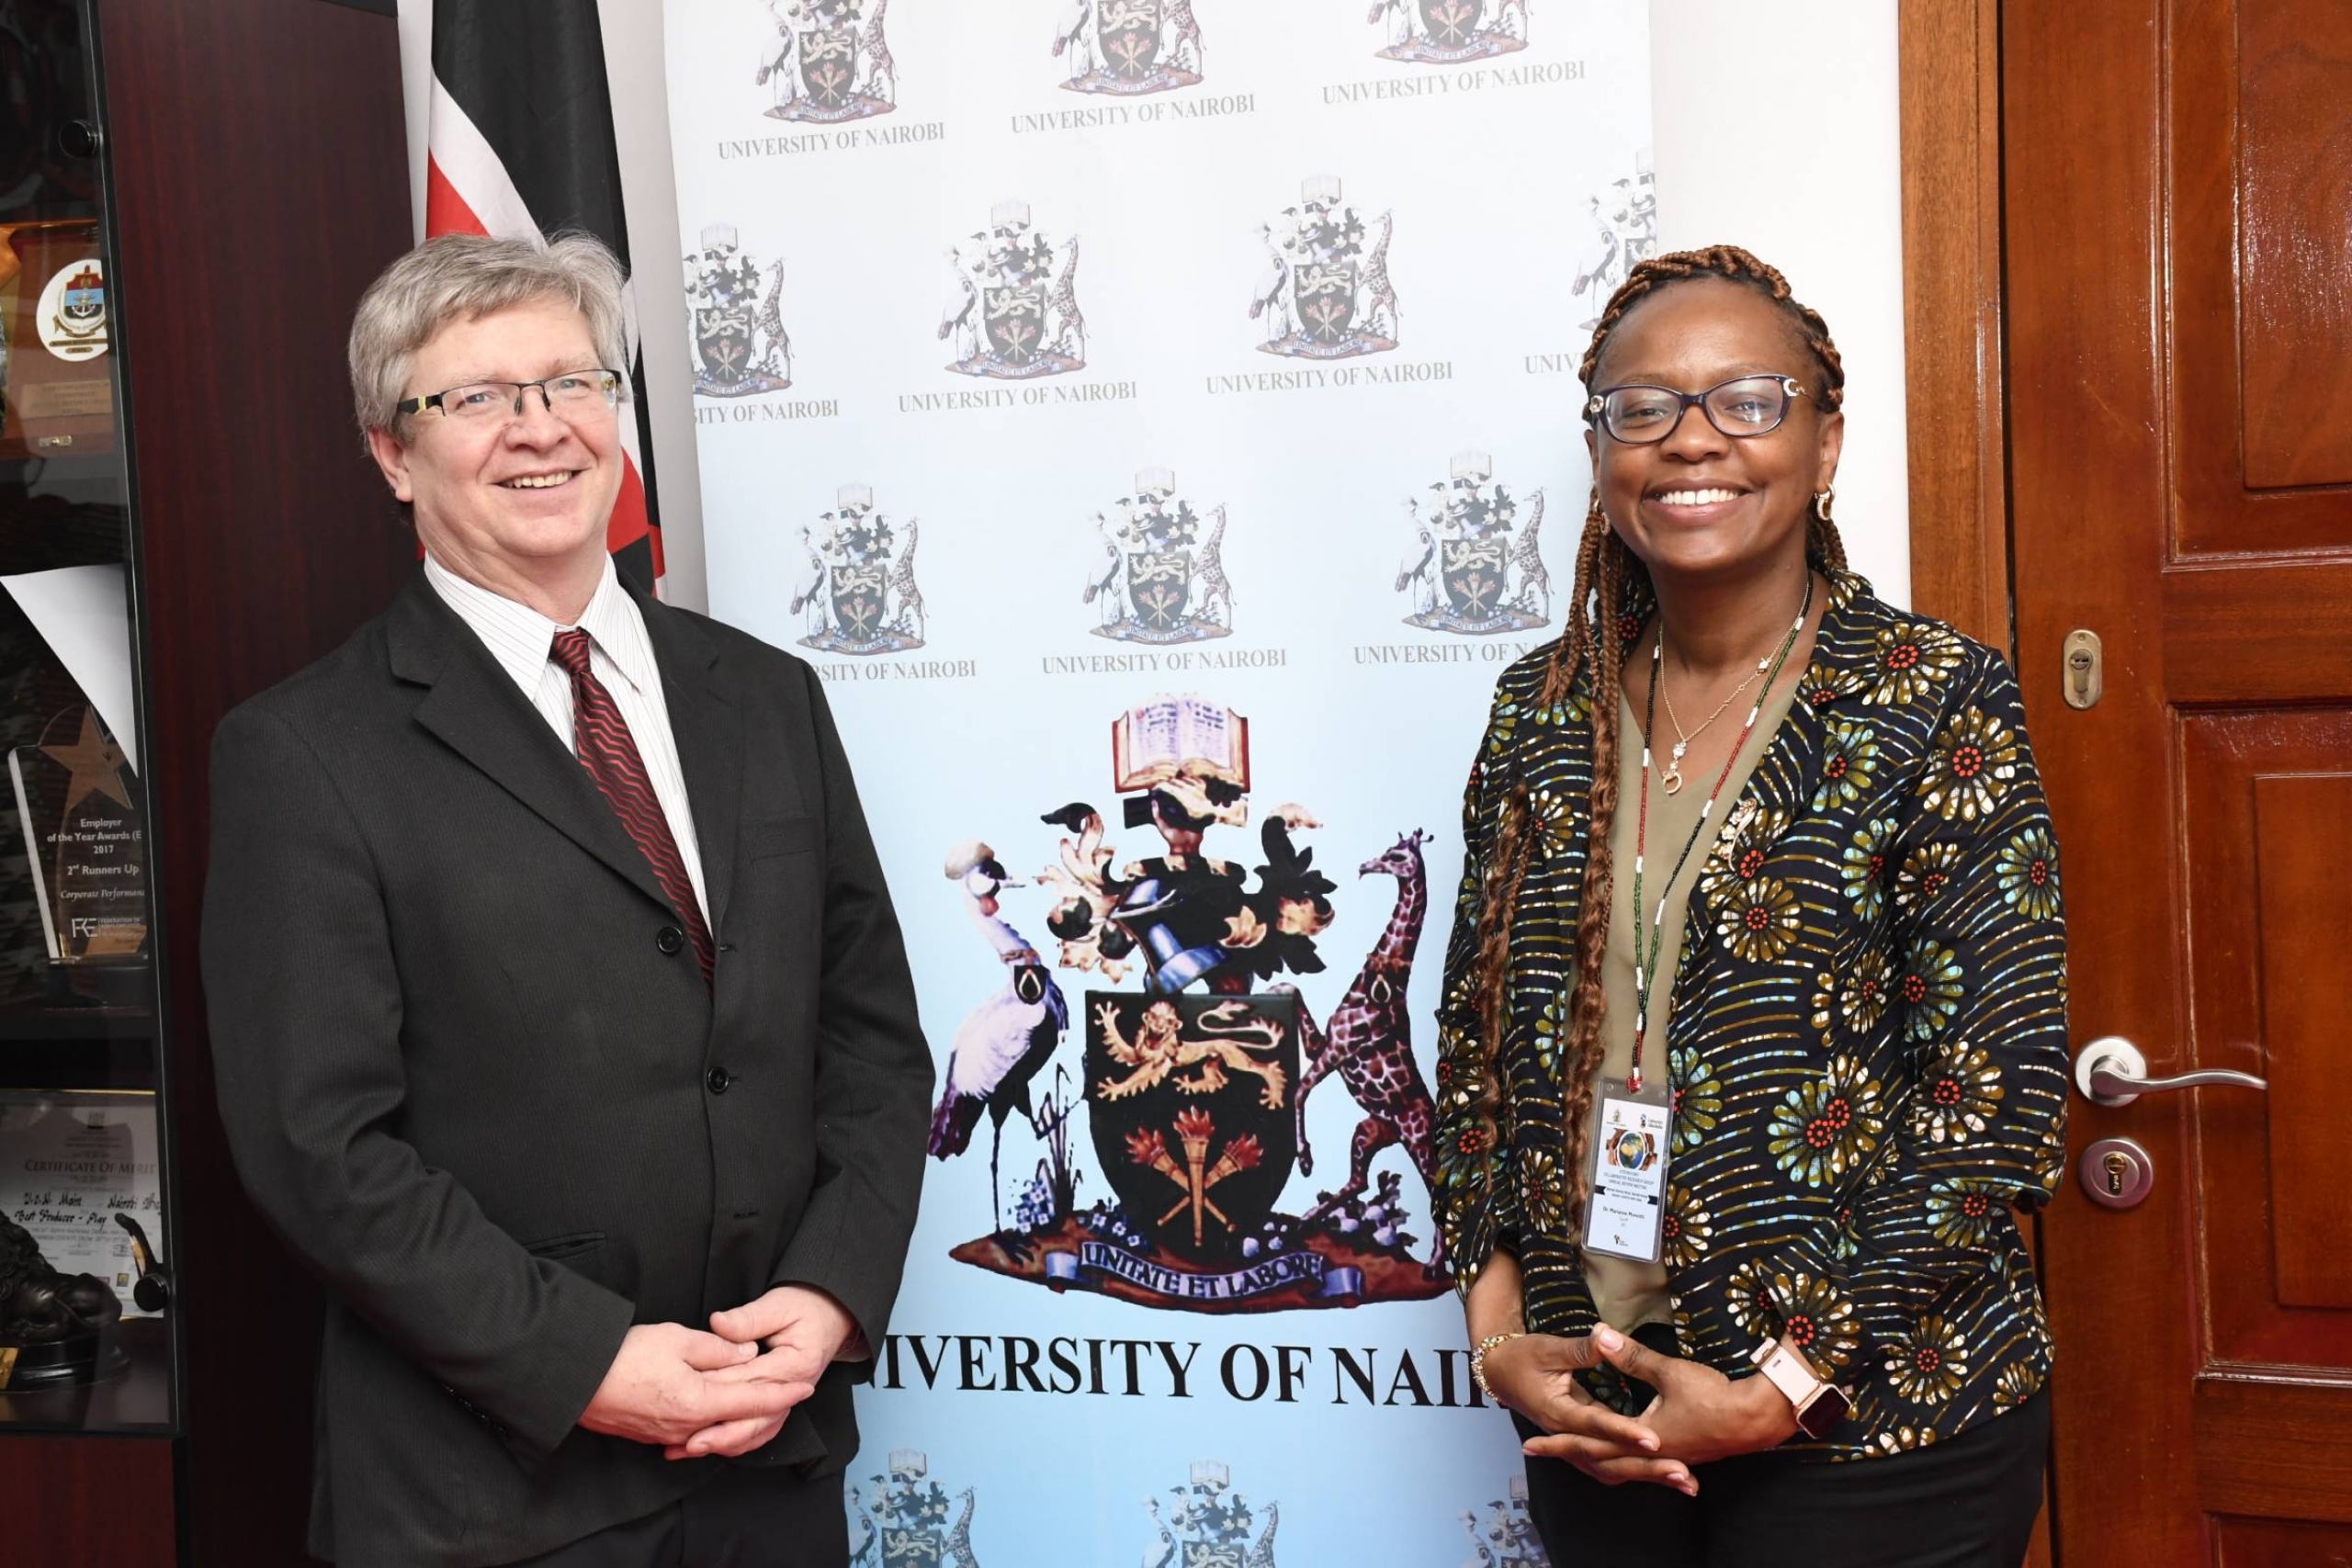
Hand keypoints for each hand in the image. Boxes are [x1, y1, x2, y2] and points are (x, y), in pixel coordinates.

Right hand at [578, 1323, 813, 1455]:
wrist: (574, 1379)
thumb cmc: (623, 1356)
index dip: (784, 1393)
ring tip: (755, 1397)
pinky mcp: (651, 1435)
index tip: (807, 1387)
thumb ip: (719, 1348)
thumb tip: (747, 1354)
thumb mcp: (678, 1339)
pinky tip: (714, 1409)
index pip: (754, 1400)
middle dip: (765, 1406)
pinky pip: (692, 1432)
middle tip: (788, 1390)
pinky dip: (711, 1420)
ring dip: (737, 1414)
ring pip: (715, 1428)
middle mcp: (687, 1427)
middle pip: (738, 1420)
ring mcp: (667, 1435)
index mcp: (699, 1403)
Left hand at [668, 1285, 860, 1460]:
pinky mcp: (780, 1404)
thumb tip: (719, 1324)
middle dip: (719, 1431)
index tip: (687, 1393)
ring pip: (756, 1431)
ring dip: (724, 1442)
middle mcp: (792, 1388)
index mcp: (794, 1364)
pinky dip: (737, 1441)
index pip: (749, 1381)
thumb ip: (748, 1318)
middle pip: (753, 1418)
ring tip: (692, 1448)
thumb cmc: (807, 1307)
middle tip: (687, 1442)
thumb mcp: (779, 1304)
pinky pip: (760, 1431)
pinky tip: (714, 1445)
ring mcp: (789, 1400)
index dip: (716, 1387)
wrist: (831, 1314)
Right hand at [1487, 1333, 1694, 1495]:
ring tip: (1683, 1481)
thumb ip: (1582, 1349)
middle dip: (1648, 1468)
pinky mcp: (1580, 1443)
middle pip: (1610, 1461)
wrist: (1499, 1372)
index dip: (1625, 1433)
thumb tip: (1606, 1335)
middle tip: (1683, 1475)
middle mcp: (1567, 1435)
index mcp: (1559, 1412)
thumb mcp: (1550, 1348)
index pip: (1597, 1426)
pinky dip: (1636, 1471)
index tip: (1656, 1440)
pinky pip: (1610, 1465)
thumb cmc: (1522, 1357)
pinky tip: (1662, 1474)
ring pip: (1612, 1469)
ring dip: (1647, 1475)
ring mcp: (1572, 1443)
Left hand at [1521, 1325, 1800, 1487]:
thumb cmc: (1714, 1397)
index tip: (1530, 1442)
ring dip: (1593, 1458)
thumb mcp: (1669, 1372)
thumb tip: (1599, 1333)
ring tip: (1570, 1451)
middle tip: (1535, 1448)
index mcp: (1641, 1441)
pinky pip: (1637, 1463)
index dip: (1558, 1441)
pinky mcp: (1677, 1453)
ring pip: (1619, 1465)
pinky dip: (1619, 1459)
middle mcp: (1648, 1456)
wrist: (1757, 1419)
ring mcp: (1664, 1458)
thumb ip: (1632, 1356)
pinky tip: (1618, 1452)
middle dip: (1566, 1452)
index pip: (1589, 1442)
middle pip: (1598, 1460)